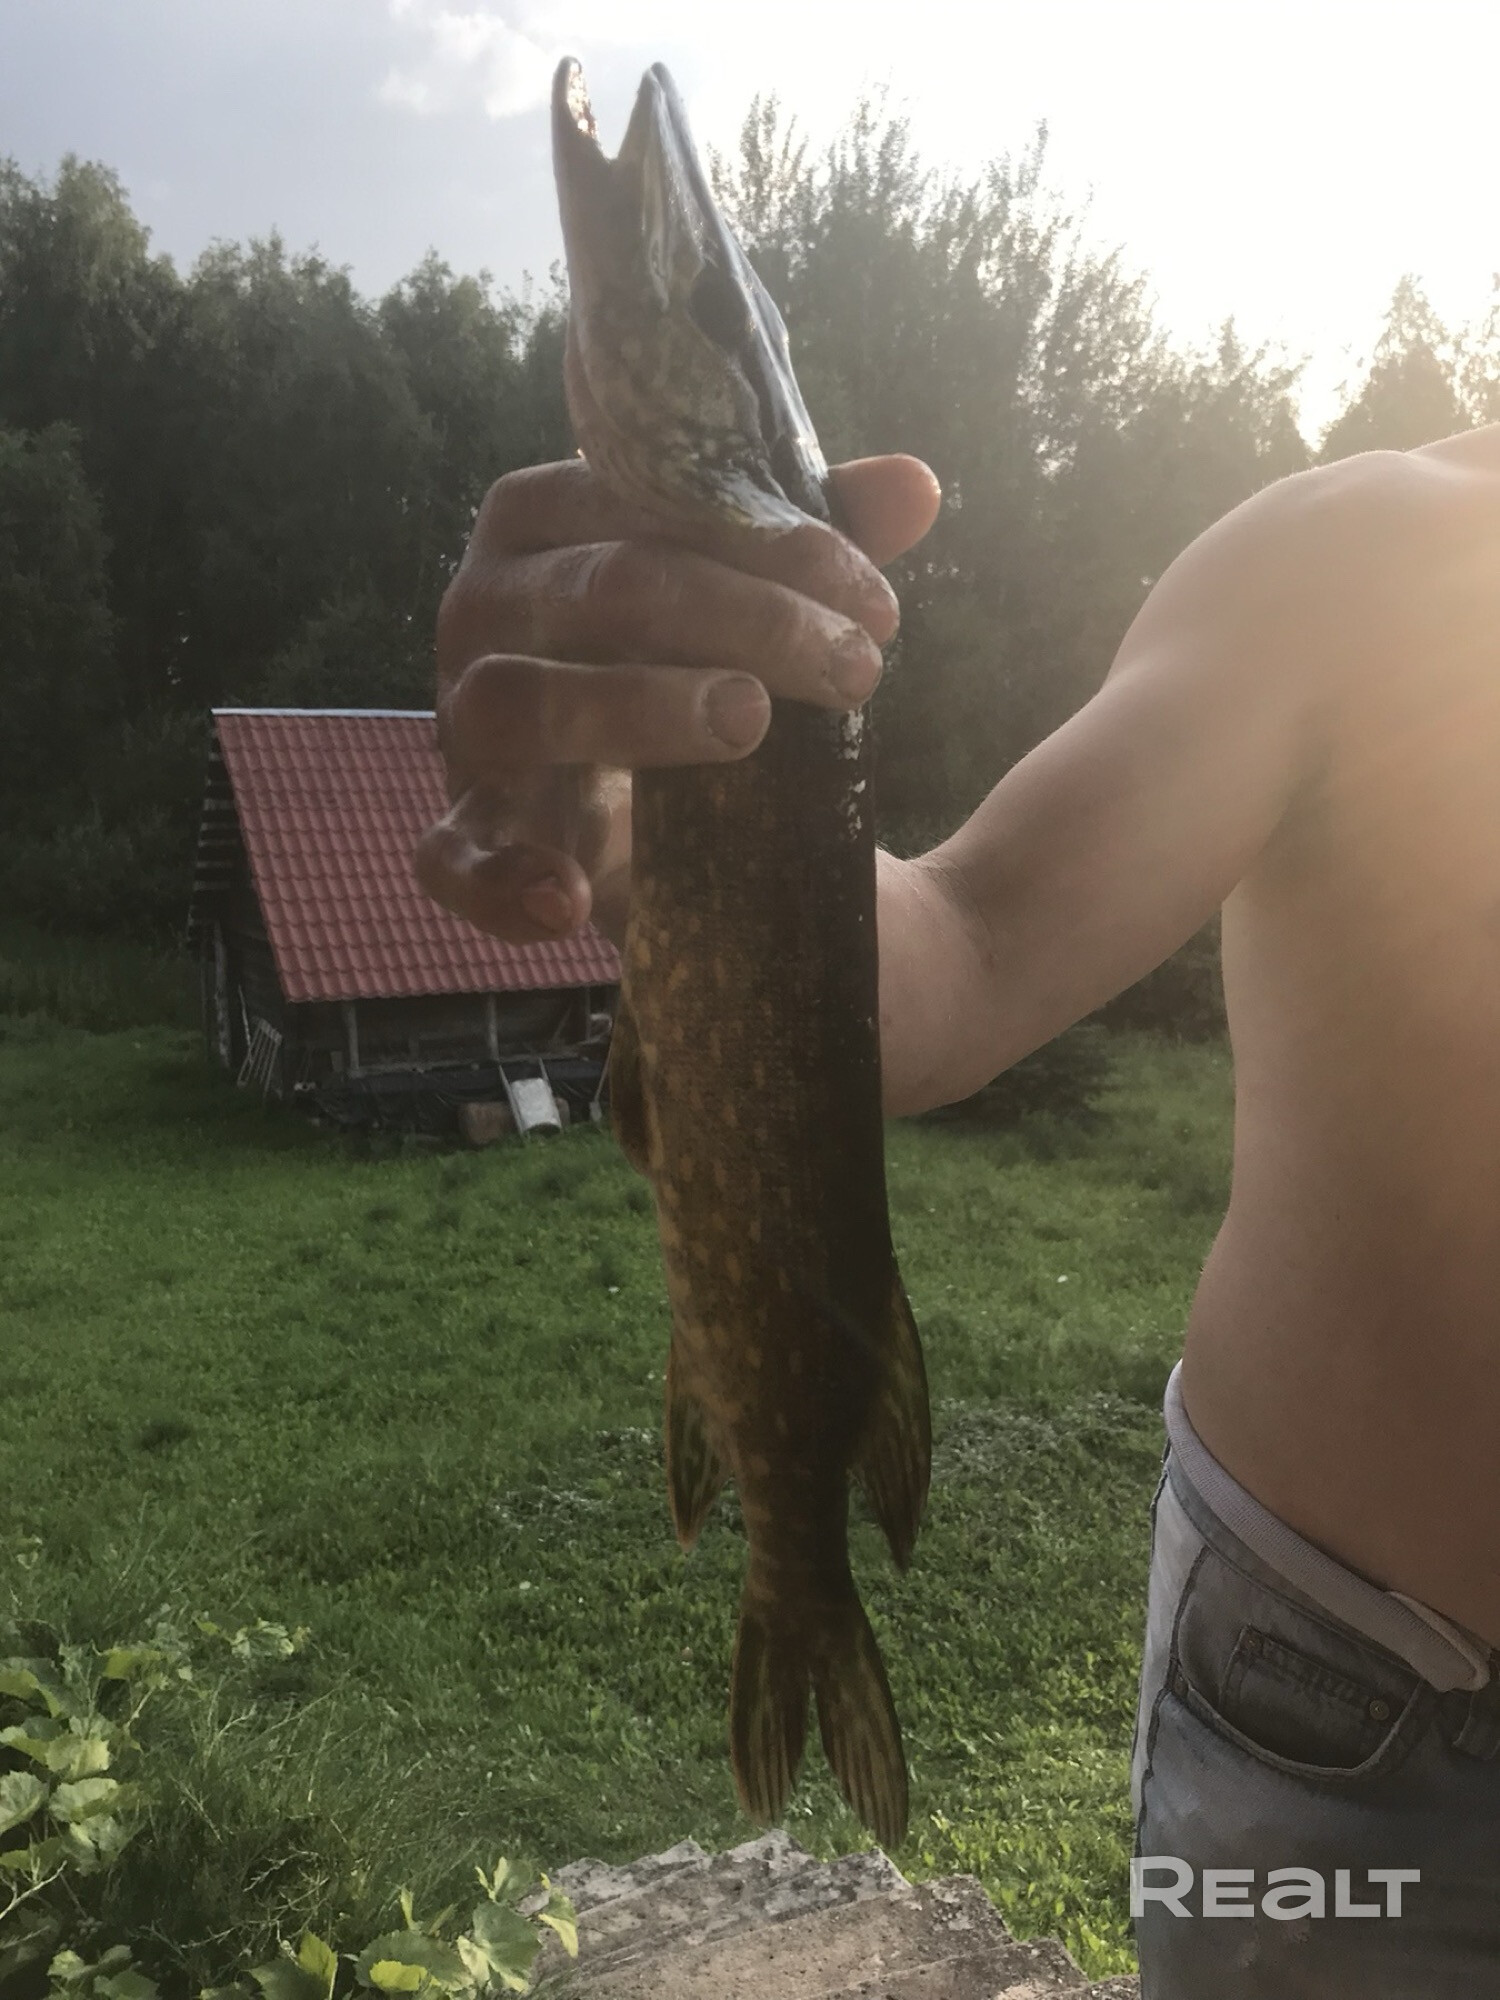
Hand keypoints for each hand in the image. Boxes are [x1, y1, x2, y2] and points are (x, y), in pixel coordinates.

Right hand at [414, 453, 941, 945]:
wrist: (656, 806)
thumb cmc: (698, 665)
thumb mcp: (766, 606)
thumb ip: (826, 549)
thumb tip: (915, 486)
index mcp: (544, 520)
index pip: (637, 495)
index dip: (763, 538)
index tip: (874, 600)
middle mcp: (483, 606)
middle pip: (598, 588)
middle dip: (744, 619)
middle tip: (855, 671)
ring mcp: (463, 720)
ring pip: (517, 701)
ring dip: (637, 709)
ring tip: (750, 726)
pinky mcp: (464, 828)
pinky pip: (447, 857)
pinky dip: (497, 880)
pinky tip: (566, 901)